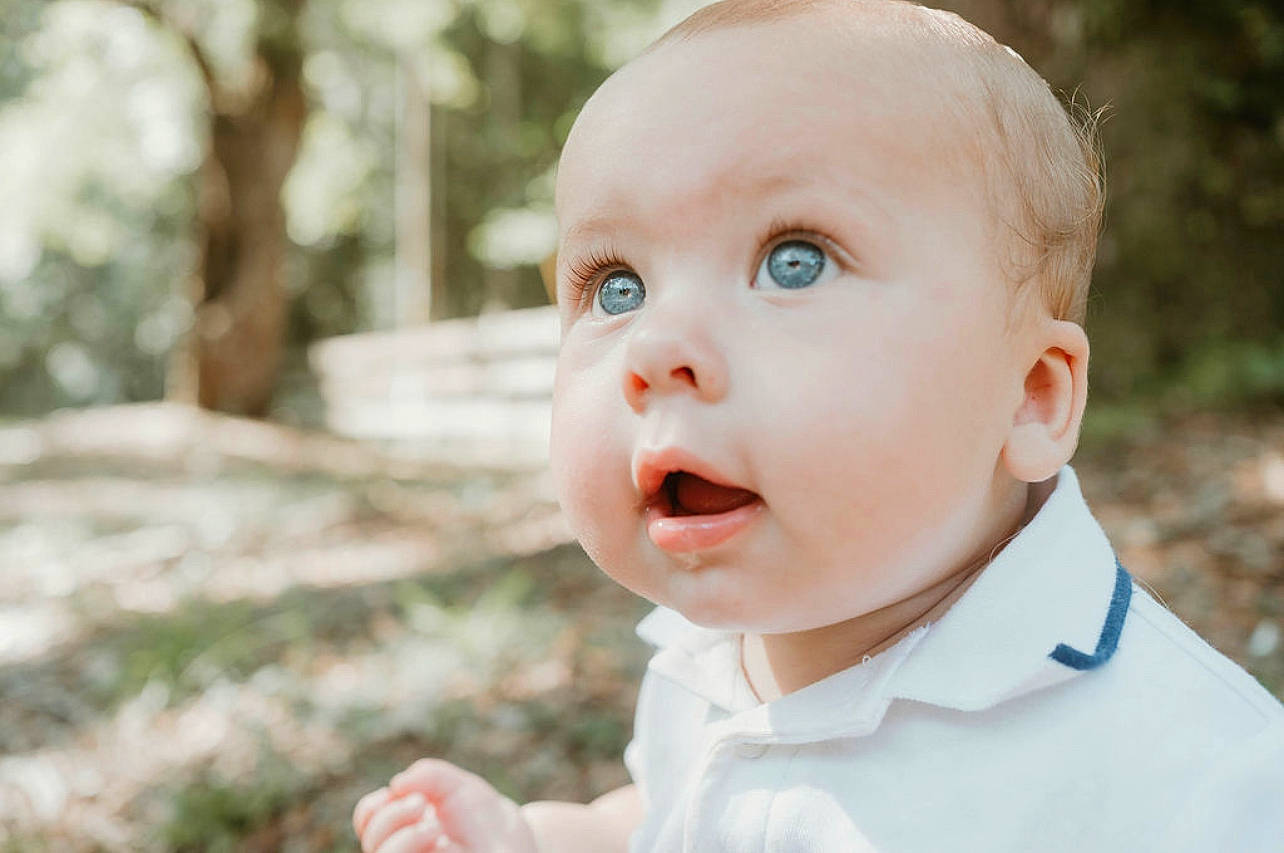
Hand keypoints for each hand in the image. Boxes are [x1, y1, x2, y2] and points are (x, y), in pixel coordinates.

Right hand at [353, 758, 538, 852]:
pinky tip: (442, 845)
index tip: (402, 792)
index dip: (373, 807)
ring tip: (435, 829)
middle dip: (392, 816)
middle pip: (373, 841)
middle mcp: (405, 850)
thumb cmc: (484, 818)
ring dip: (402, 840)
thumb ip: (430, 775)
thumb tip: (397, 784)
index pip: (367, 820)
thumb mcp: (460, 787)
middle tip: (422, 803)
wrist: (518, 844)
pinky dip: (416, 852)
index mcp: (403, 825)